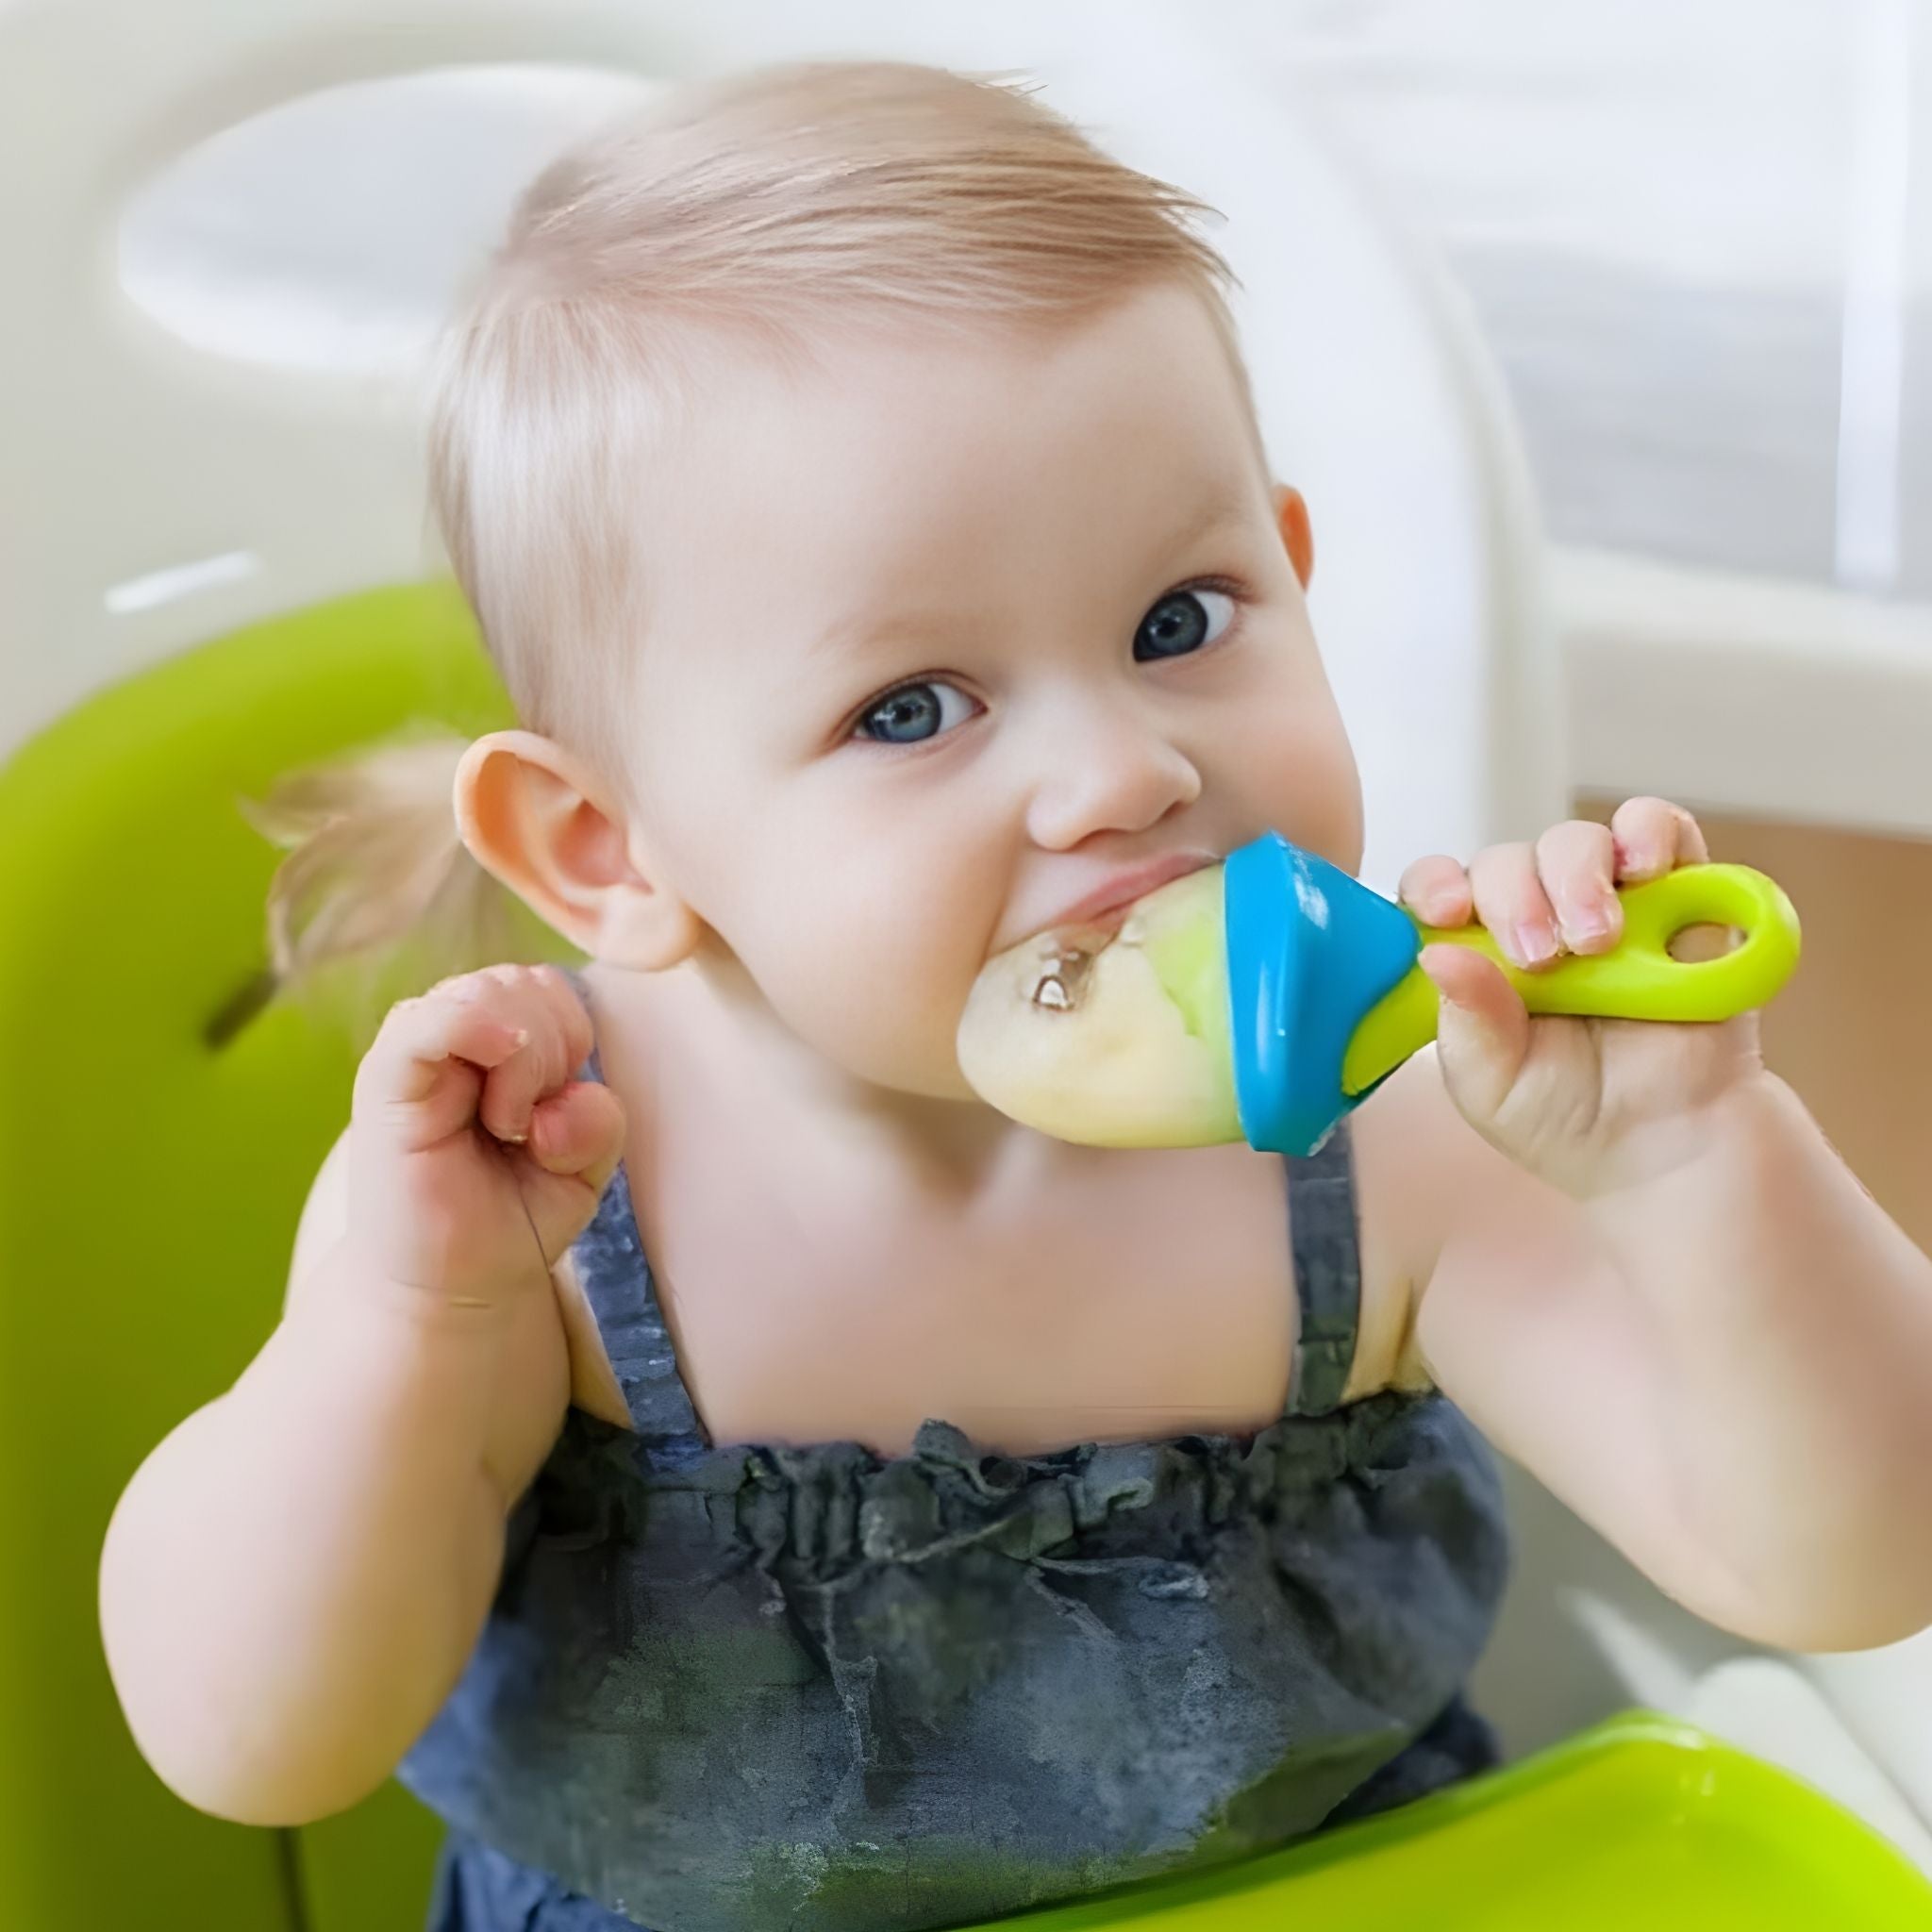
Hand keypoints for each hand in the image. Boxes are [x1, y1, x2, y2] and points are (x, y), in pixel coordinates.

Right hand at [345, 963, 624, 1307]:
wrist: (453, 1286)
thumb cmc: (510, 1217)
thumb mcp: (581, 1171)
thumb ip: (598, 1123)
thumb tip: (568, 1097)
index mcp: (498, 1039)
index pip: (547, 987)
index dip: (572, 1037)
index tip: (556, 1108)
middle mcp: (452, 1032)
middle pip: (524, 984)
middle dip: (553, 1050)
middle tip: (528, 1126)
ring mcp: (414, 1052)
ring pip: (487, 994)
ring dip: (524, 1063)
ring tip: (504, 1128)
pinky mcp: (382, 1083)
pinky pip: (422, 1024)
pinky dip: (470, 1033)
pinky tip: (498, 1098)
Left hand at [1397, 797, 1769, 1198]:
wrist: (1673, 1147)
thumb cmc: (1570, 1118)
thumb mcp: (1493, 1086)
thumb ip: (1465, 1023)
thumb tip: (1436, 954)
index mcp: (1477, 956)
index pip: (1439, 891)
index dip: (1437, 887)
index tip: (1449, 912)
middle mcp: (1536, 918)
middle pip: (1505, 861)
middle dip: (1516, 897)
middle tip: (1543, 956)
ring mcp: (1606, 901)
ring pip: (1574, 840)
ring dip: (1577, 875)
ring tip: (1598, 940)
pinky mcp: (1679, 894)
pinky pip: (1659, 829)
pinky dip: (1649, 833)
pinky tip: (1645, 868)